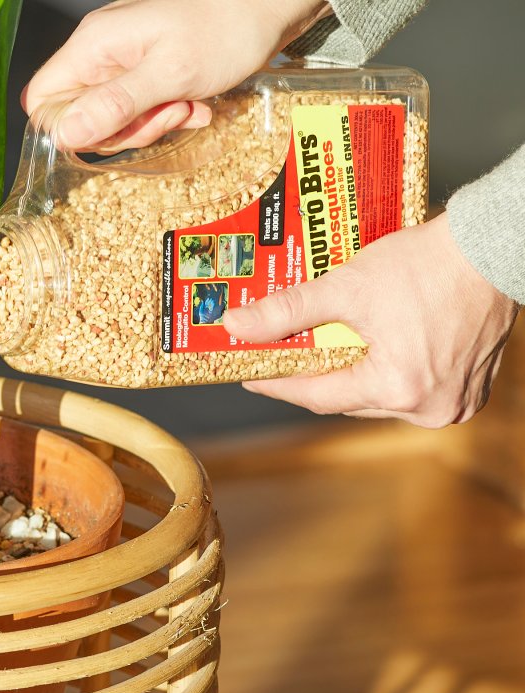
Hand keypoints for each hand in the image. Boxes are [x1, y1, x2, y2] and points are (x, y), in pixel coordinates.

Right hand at [23, 0, 330, 151]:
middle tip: (165, 112)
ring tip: (185, 105)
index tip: (111, 130)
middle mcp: (100, 53)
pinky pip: (137, 109)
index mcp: (94, 47)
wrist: (268, 6)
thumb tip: (66, 134)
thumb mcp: (169, 73)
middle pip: (80, 117)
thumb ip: (115, 105)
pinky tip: (193, 104)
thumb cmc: (225, 27)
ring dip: (150, 124)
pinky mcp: (145, 71)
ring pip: (112, 118)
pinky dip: (165, 114)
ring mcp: (122, 62)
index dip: (68, 129)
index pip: (43, 102)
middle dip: (124, 129)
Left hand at [222, 214, 519, 427]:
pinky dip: (388, 370)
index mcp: (399, 388)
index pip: (317, 396)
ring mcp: (455, 401)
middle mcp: (431, 407)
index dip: (277, 383)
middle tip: (282, 354)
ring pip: (379, 394)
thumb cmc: (429, 264)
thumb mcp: (346, 287)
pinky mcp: (471, 388)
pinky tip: (370, 347)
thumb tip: (237, 326)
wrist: (493, 247)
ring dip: (353, 372)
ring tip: (324, 346)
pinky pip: (412, 387)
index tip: (250, 373)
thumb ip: (288, 310)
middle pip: (349, 397)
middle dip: (315, 374)